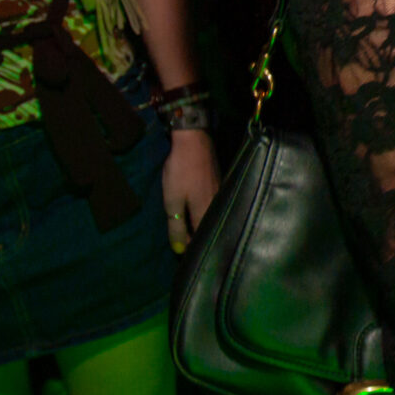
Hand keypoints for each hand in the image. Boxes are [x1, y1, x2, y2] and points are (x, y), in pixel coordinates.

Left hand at [163, 129, 218, 253]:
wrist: (194, 141)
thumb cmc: (181, 171)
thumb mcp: (173, 201)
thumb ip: (176, 226)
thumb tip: (179, 250)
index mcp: (206, 213)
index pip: (201, 240)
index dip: (191, 248)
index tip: (183, 253)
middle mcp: (218, 207)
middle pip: (209, 229)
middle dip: (198, 238)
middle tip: (185, 243)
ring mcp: (221, 195)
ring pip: (212, 217)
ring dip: (202, 225)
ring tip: (191, 229)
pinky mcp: (220, 185)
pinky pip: (214, 206)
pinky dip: (206, 212)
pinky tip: (199, 211)